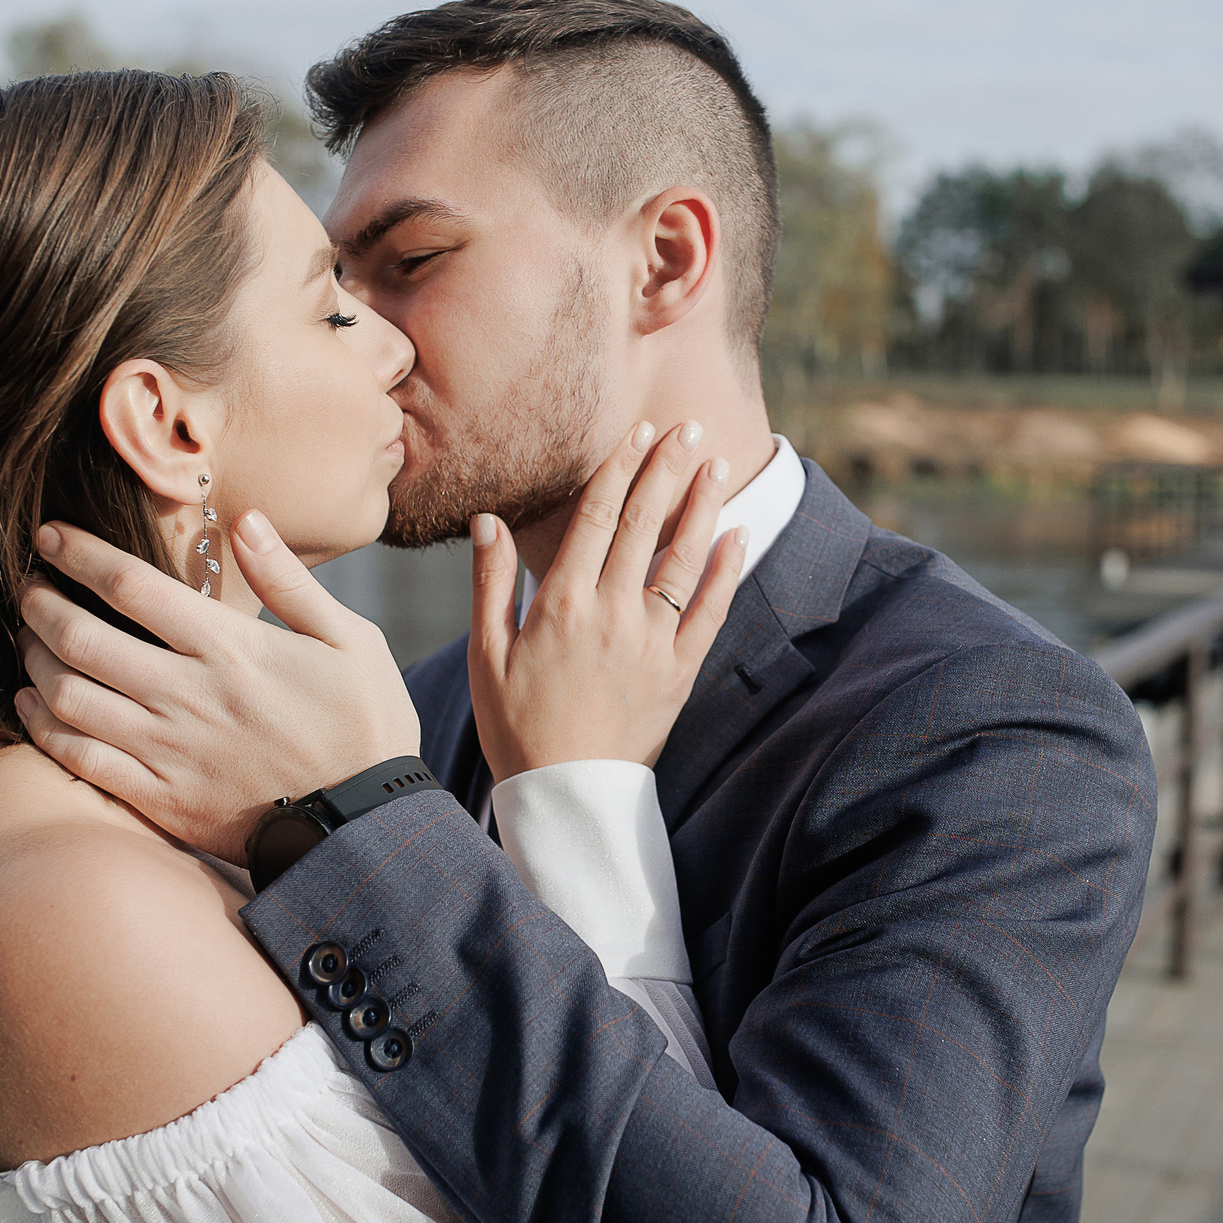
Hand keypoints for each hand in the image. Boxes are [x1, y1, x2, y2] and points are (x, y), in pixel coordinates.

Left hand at [14, 513, 419, 862]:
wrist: (367, 827)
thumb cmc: (365, 727)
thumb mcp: (351, 641)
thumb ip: (289, 581)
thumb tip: (245, 520)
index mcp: (232, 648)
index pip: (131, 586)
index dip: (78, 553)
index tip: (48, 534)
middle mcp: (188, 696)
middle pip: (82, 638)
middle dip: (40, 603)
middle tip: (27, 586)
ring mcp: (168, 751)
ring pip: (68, 698)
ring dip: (34, 660)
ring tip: (29, 640)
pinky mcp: (160, 799)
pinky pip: (78, 760)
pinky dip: (41, 728)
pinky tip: (30, 704)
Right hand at [469, 419, 748, 780]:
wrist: (566, 794)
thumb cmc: (516, 725)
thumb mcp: (485, 655)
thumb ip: (490, 583)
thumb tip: (487, 520)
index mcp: (562, 605)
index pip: (596, 518)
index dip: (619, 468)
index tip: (638, 431)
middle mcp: (611, 615)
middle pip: (644, 524)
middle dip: (667, 469)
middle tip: (689, 427)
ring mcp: (651, 642)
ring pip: (682, 559)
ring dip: (701, 506)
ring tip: (717, 463)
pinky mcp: (680, 672)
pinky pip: (710, 612)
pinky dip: (725, 571)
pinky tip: (737, 534)